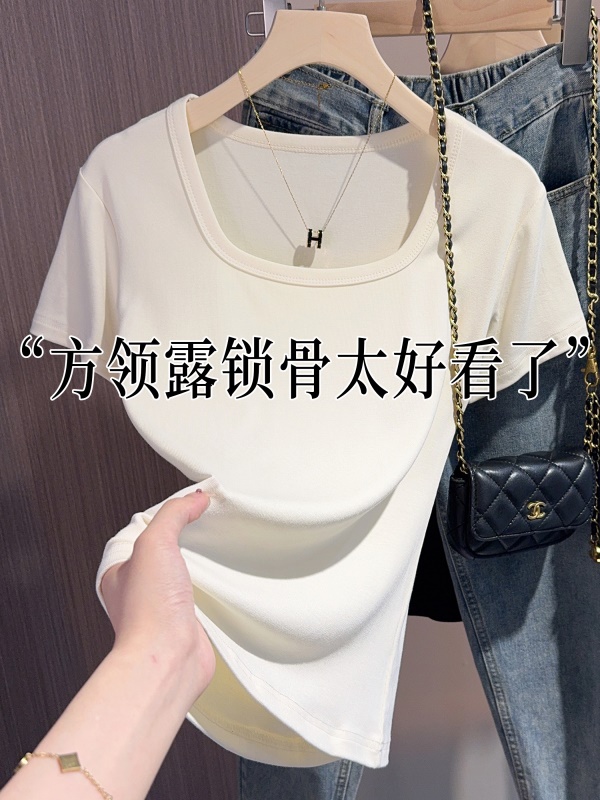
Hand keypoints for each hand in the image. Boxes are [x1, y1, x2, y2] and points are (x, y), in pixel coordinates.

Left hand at [100, 489, 214, 695]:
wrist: (168, 658)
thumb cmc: (149, 611)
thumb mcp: (155, 543)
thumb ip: (174, 515)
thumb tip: (195, 498)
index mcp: (119, 571)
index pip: (142, 531)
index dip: (166, 515)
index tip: (191, 502)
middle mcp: (137, 590)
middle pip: (163, 552)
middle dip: (184, 538)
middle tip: (203, 521)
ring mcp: (162, 607)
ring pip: (181, 574)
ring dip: (198, 563)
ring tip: (213, 547)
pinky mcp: (185, 622)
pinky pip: (198, 596)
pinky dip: (210, 587)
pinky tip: (220, 580)